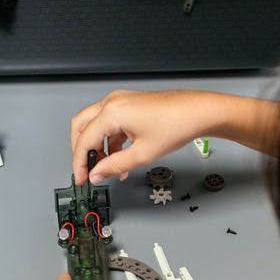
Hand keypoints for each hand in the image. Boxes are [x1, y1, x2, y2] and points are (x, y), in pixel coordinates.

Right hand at [71, 88, 231, 184]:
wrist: (199, 112)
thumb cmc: (177, 125)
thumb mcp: (142, 154)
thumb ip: (114, 166)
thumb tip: (97, 174)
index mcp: (112, 112)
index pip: (84, 140)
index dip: (79, 163)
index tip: (81, 178)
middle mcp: (112, 102)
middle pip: (81, 127)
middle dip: (81, 150)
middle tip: (87, 170)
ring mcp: (121, 102)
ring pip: (94, 125)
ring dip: (96, 146)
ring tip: (106, 168)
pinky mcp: (129, 105)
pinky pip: (110, 123)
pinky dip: (109, 140)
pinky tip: (118, 158)